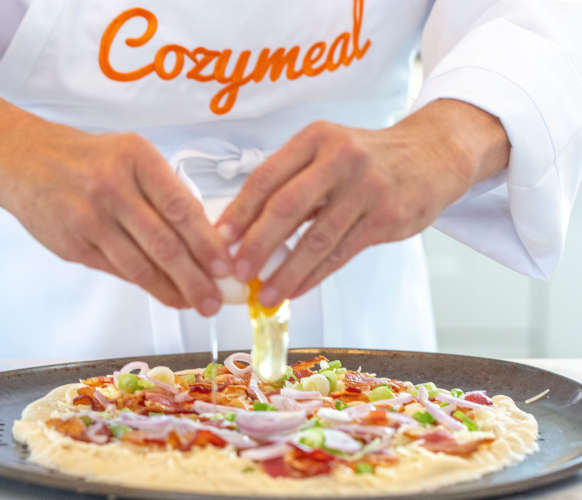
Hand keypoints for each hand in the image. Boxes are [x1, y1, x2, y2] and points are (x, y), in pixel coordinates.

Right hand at [0, 90, 229, 314]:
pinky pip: (116, 270)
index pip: (180, 207)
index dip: (207, 242)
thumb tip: (203, 240)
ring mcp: (88, 218)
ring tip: (194, 305)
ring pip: (139, 265)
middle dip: (195, 277)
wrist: (22, 159)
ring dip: (171, 290)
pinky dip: (144, 286)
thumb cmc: (88, 159)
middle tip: (214, 300)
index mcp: (135, 157)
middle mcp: (111, 186)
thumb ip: (162, 192)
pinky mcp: (72, 244)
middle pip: (163, 243)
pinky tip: (164, 294)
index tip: (227, 266)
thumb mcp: (129, 156)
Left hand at [216, 99, 509, 306]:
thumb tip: (245, 228)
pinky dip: (314, 276)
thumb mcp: (327, 152)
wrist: (431, 154)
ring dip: (286, 272)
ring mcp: (367, 188)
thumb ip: (292, 182)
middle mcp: (340, 158)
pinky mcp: (387, 217)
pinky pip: (341, 253)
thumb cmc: (367, 158)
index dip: (239, 212)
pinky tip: (296, 289)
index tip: (220, 239)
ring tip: (265, 294)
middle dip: (257, 245)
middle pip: (286, 208)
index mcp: (316, 139)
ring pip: (316, 239)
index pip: (266, 177)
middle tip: (238, 272)